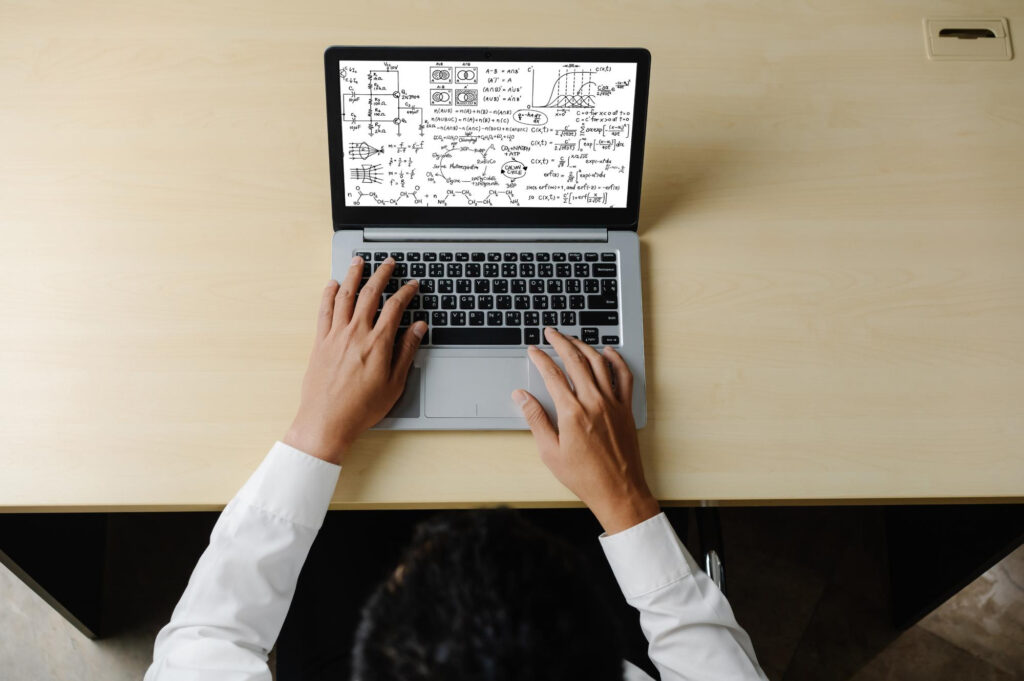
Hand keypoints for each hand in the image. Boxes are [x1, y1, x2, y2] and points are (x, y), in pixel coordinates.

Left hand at [283, 256, 426, 464]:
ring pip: (344, 295)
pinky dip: (328, 294)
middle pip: (370, 293)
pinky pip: (324, 310)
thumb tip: (418, 328)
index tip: (412, 285)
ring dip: (353, 275)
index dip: (406, 292)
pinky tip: (332, 285)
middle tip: (389, 263)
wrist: (327, 422)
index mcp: (377, 343)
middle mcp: (355, 333)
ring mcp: (335, 335)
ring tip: (359, 261)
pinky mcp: (320, 341)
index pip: (395, 307)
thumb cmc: (361, 408)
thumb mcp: (394, 383)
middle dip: (382, 274)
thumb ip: (406, 351)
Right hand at [513, 328, 658, 533]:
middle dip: (561, 342)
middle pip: (575, 361)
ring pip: (598, 363)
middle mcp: (594, 402)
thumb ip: (536, 419)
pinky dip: (615, 360)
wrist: (618, 490)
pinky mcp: (625, 409)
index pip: (552, 374)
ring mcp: (612, 403)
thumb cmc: (584, 476)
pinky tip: (608, 352)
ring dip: (584, 346)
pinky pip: (623, 377)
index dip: (540, 358)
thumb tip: (522, 397)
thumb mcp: (550, 452)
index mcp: (572, 412)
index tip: (533, 350)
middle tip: (551, 333)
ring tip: (572, 338)